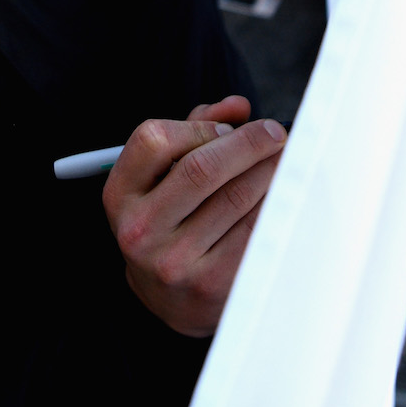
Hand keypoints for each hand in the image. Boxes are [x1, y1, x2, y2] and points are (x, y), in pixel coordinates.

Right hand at [102, 95, 286, 336]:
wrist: (171, 299)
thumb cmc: (172, 220)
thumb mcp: (165, 177)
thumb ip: (195, 132)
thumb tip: (238, 107)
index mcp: (120, 195)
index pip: (154, 139)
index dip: (199, 126)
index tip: (230, 128)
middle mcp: (140, 230)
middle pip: (202, 168)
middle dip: (249, 143)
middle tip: (275, 134)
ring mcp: (173, 261)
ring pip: (236, 197)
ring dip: (270, 170)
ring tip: (285, 159)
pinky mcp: (210, 283)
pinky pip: (254, 229)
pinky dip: (274, 203)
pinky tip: (282, 193)